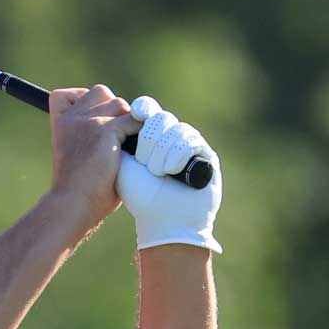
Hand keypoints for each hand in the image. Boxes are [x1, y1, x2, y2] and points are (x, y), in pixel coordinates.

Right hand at [47, 84, 142, 225]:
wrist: (73, 205)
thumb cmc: (80, 190)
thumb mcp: (79, 156)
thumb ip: (93, 137)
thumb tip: (125, 128)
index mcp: (60, 124)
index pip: (67, 95)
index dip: (85, 100)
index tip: (93, 119)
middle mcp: (72, 118)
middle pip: (101, 92)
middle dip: (113, 110)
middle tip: (117, 137)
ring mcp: (88, 121)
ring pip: (120, 104)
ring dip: (128, 122)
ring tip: (126, 147)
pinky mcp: (105, 130)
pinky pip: (134, 120)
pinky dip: (140, 133)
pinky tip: (136, 151)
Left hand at [116, 96, 223, 252]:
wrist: (163, 219)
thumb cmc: (140, 196)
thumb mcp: (123, 163)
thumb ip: (121, 136)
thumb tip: (121, 111)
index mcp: (150, 137)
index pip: (148, 110)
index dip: (144, 109)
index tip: (136, 113)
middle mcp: (171, 137)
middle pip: (161, 117)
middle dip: (150, 140)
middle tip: (145, 163)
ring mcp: (190, 145)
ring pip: (177, 129)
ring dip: (163, 151)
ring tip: (158, 172)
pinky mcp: (206, 155)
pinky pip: (192, 141)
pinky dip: (179, 155)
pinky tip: (172, 171)